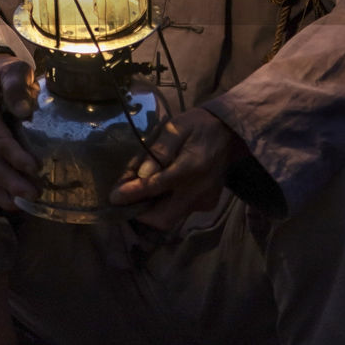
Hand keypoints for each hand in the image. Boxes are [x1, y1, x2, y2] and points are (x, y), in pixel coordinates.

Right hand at [0, 56, 39, 210]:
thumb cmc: (6, 75)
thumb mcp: (14, 72)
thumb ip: (17, 87)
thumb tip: (24, 110)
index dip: (15, 155)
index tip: (35, 167)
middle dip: (12, 182)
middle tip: (35, 194)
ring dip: (6, 193)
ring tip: (28, 203)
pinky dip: (0, 195)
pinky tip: (18, 204)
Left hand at [108, 108, 245, 231]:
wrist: (230, 132)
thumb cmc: (198, 126)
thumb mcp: (176, 127)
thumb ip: (160, 149)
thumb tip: (142, 174)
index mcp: (190, 167)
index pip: (154, 188)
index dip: (131, 194)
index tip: (114, 197)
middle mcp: (199, 191)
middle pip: (161, 218)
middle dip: (139, 212)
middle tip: (125, 198)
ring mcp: (205, 201)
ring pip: (169, 219)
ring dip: (151, 210)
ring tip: (140, 192)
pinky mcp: (208, 204)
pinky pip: (180, 213)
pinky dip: (165, 205)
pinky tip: (161, 190)